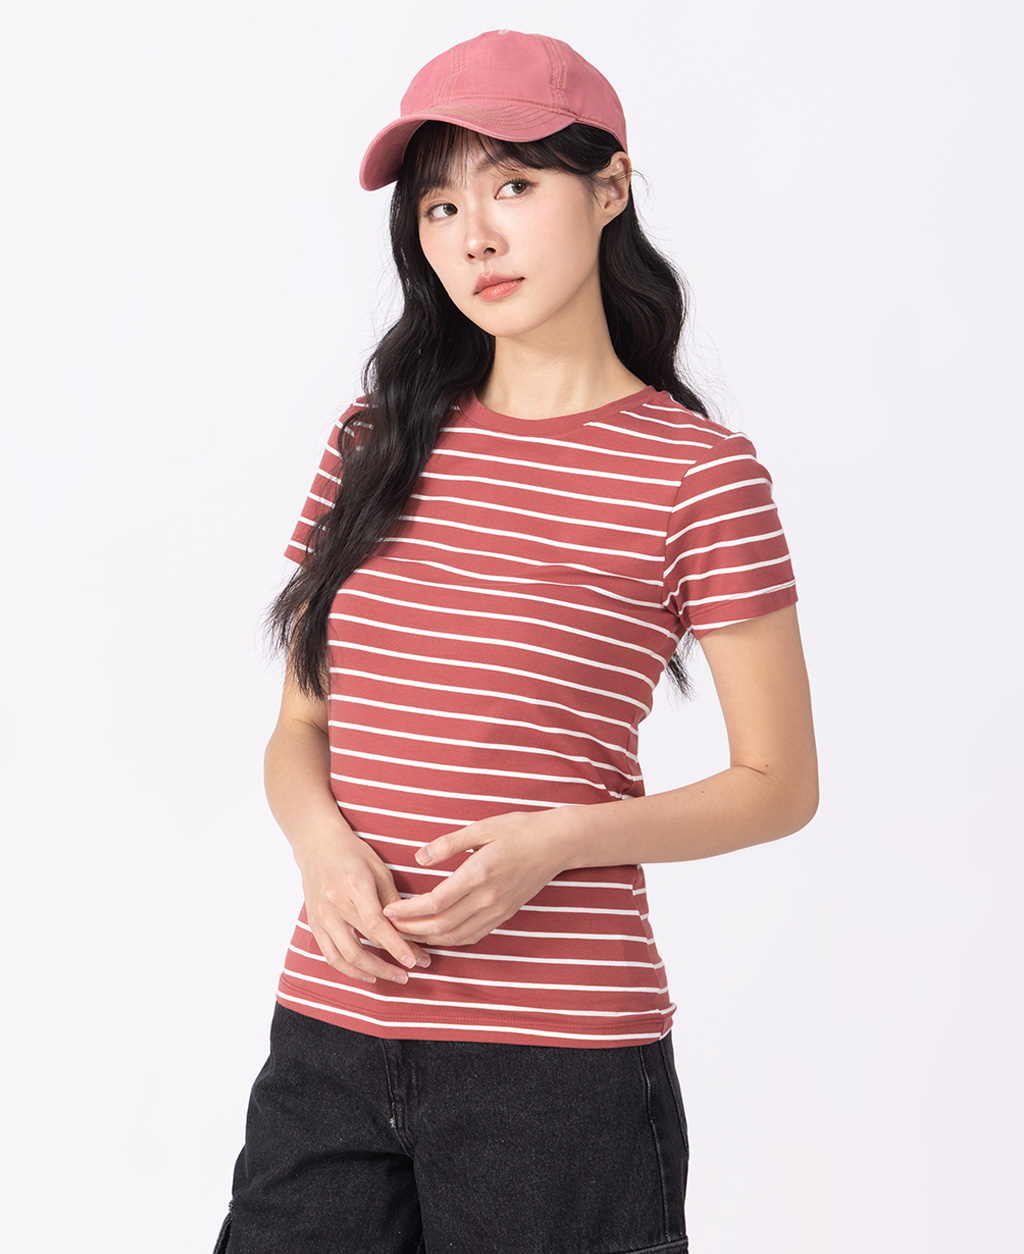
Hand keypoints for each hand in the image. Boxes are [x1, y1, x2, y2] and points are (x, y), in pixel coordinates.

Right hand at [295, 830, 432, 983]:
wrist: (316, 844)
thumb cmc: (354, 854)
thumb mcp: (380, 870)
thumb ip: (392, 901)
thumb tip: (410, 931)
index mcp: (354, 885)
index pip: (377, 925)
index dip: (397, 946)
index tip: (416, 960)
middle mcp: (334, 904)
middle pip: (362, 945)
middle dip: (390, 964)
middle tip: (411, 972)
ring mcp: (321, 916)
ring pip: (346, 957)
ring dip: (372, 972)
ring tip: (394, 976)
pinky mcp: (314, 925)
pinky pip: (331, 956)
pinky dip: (350, 970)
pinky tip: (368, 975)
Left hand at [381, 808, 577, 945]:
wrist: (557, 843)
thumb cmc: (520, 829)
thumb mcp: (483, 827)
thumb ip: (449, 843)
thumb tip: (418, 857)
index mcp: (479, 874)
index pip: (435, 902)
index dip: (408, 911)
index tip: (387, 909)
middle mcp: (488, 898)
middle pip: (442, 925)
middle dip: (411, 929)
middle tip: (388, 926)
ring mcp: (498, 910)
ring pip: (457, 936)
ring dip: (428, 939)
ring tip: (406, 934)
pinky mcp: (505, 914)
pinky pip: (473, 936)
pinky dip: (451, 940)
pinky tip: (436, 935)